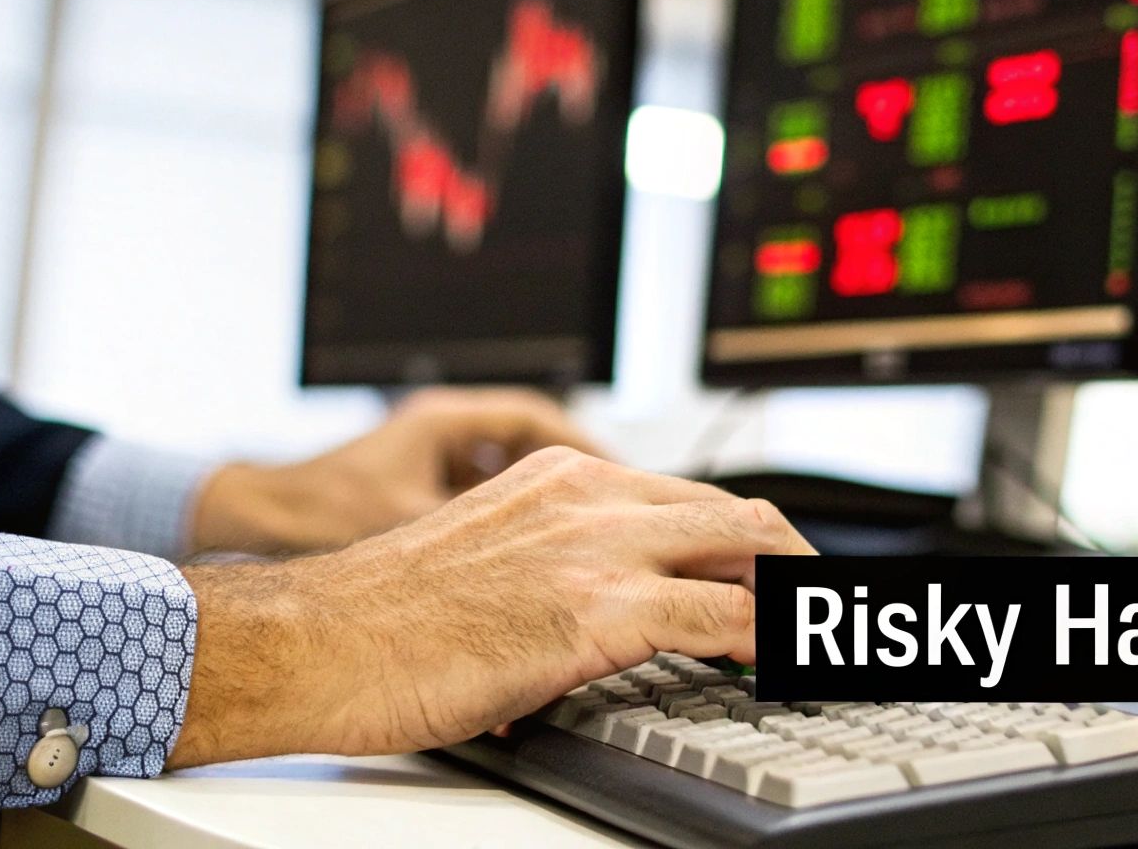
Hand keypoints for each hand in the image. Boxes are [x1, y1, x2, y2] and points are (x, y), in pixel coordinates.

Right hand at [168, 446, 813, 766]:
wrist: (315, 639)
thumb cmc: (380, 615)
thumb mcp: (486, 559)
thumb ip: (557, 566)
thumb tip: (604, 617)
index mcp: (561, 477)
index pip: (691, 497)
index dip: (753, 539)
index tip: (780, 575)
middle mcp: (587, 494)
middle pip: (737, 511)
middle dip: (795, 558)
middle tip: (822, 604)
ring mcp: (595, 545)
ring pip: (747, 546)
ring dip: (798, 594)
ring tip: (822, 634)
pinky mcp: (595, 608)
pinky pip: (721, 613)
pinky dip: (769, 635)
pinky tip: (781, 660)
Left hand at [189, 388, 599, 554]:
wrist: (245, 524)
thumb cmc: (309, 514)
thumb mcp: (414, 520)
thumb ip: (481, 529)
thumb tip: (547, 557)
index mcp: (444, 422)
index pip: (542, 420)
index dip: (590, 449)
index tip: (625, 482)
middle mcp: (436, 434)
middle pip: (533, 449)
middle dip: (576, 482)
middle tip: (616, 519)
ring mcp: (422, 465)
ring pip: (506, 481)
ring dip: (540, 513)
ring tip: (576, 550)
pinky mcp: (409, 497)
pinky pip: (477, 508)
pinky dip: (505, 535)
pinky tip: (519, 574)